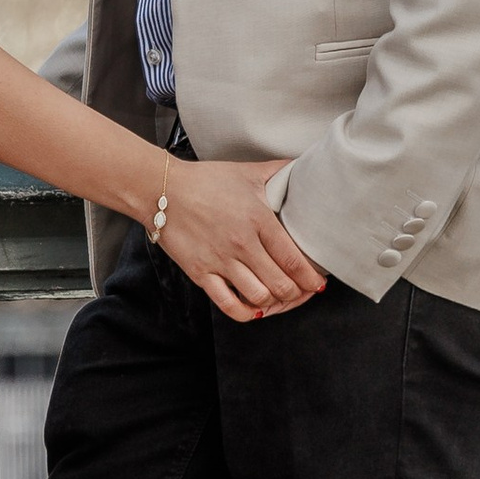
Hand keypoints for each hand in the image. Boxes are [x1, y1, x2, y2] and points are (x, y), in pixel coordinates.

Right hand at [152, 158, 324, 320]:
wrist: (162, 189)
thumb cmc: (205, 180)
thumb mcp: (247, 172)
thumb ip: (278, 171)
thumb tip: (303, 166)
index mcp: (258, 219)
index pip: (293, 259)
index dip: (310, 278)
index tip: (317, 283)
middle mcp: (242, 243)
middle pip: (281, 284)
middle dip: (298, 294)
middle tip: (302, 292)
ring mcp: (221, 261)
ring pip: (259, 297)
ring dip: (275, 303)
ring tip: (279, 298)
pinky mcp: (201, 273)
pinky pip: (229, 304)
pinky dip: (247, 312)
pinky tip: (254, 308)